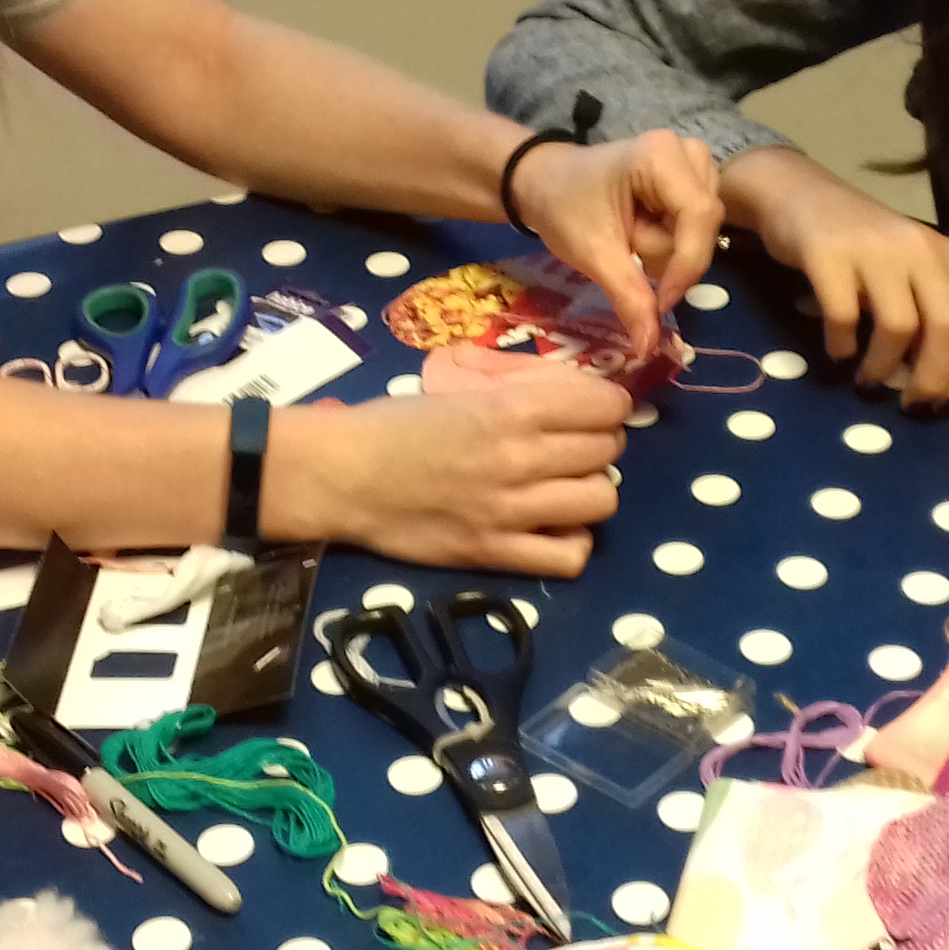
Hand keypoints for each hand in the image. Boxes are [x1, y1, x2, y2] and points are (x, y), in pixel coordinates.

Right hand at [266, 365, 630, 576]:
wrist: (340, 476)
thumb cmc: (394, 426)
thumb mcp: (463, 393)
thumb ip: (520, 398)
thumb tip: (576, 401)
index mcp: (510, 410)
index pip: (605, 406)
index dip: (608, 405)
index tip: (594, 410)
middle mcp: (520, 459)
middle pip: (607, 451)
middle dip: (598, 444)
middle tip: (572, 447)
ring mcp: (510, 511)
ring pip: (601, 500)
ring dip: (590, 490)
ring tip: (563, 487)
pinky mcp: (494, 554)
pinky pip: (570, 556)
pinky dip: (571, 541)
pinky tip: (550, 528)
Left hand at [507, 128, 722, 356]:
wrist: (548, 183)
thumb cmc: (564, 208)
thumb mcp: (593, 254)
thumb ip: (629, 297)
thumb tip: (649, 348)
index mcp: (662, 155)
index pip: (700, 216)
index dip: (686, 264)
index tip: (662, 302)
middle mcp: (688, 152)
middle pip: (704, 227)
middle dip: (667, 253)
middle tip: (625, 248)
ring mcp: (695, 164)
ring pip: (703, 231)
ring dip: (667, 248)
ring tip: (630, 234)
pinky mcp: (696, 179)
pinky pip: (698, 227)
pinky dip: (671, 240)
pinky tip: (644, 230)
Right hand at [723, 147, 948, 403]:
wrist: (802, 196)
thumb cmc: (863, 247)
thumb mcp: (912, 271)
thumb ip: (935, 312)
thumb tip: (944, 385)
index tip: (946, 403)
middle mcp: (922, 249)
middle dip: (932, 380)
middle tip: (910, 404)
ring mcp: (876, 249)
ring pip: (899, 326)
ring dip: (884, 367)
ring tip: (869, 381)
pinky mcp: (829, 254)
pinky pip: (844, 316)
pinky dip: (842, 346)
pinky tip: (837, 352)